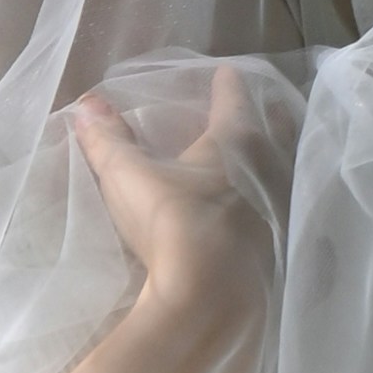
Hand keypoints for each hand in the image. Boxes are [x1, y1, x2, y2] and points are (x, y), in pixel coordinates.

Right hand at [70, 70, 281, 343]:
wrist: (209, 300)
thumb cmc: (172, 223)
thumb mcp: (130, 176)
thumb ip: (109, 139)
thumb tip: (86, 104)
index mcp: (236, 140)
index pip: (234, 100)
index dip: (228, 84)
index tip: (227, 71)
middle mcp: (269, 169)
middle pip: (275, 132)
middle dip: (270, 117)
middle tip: (268, 106)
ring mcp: (281, 210)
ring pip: (285, 173)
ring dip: (278, 162)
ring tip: (268, 157)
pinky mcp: (283, 249)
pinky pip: (286, 212)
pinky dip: (278, 203)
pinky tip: (268, 213)